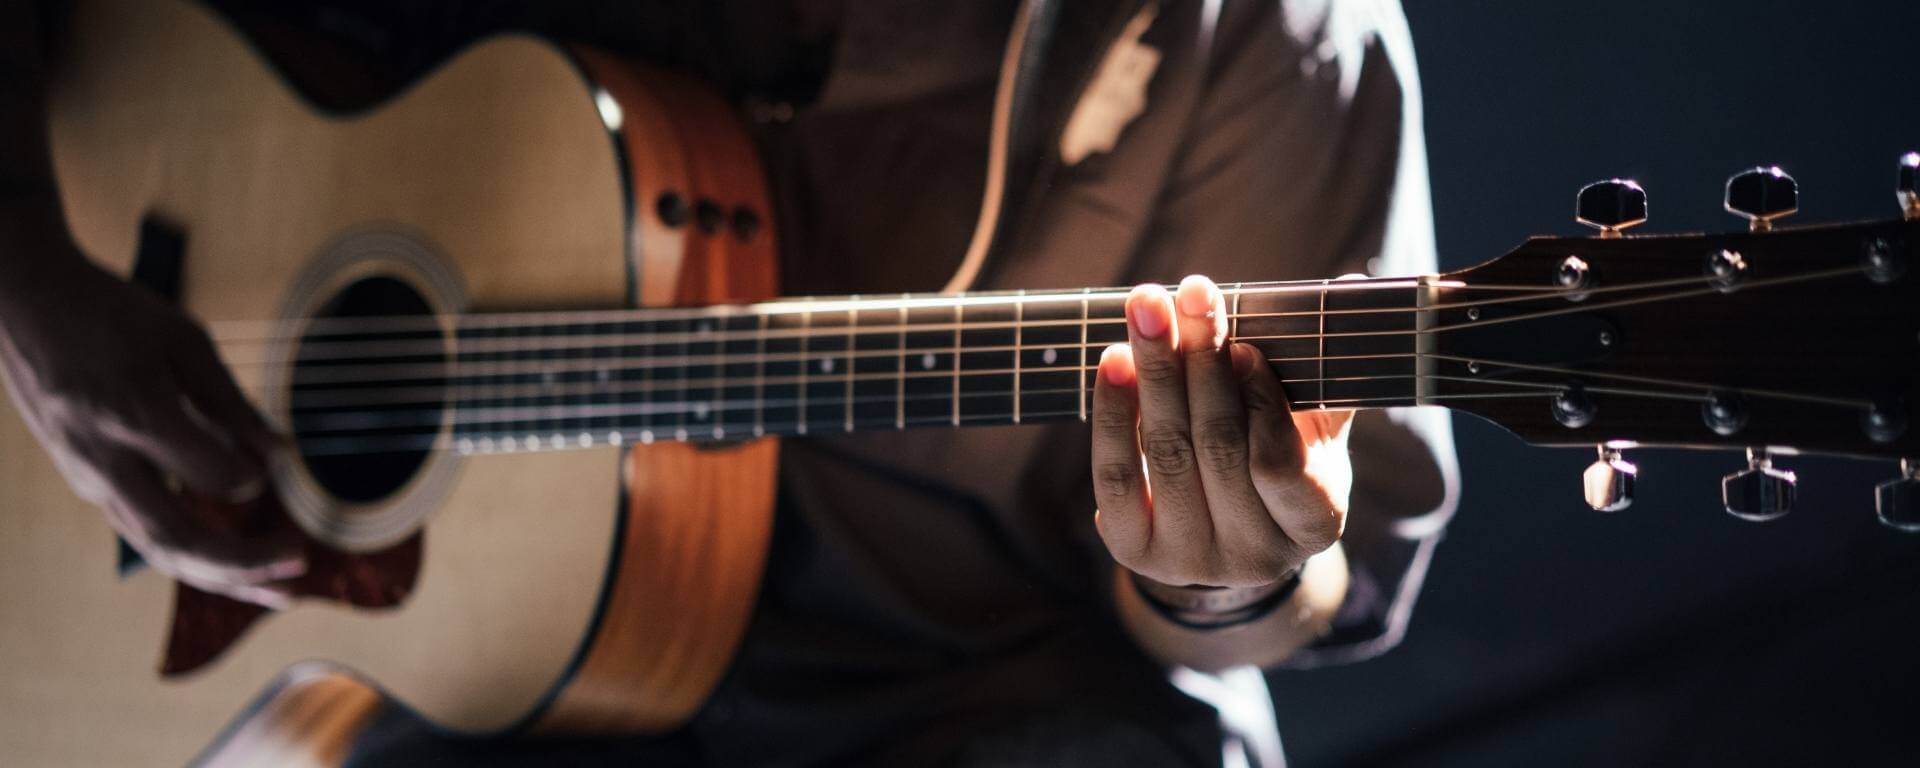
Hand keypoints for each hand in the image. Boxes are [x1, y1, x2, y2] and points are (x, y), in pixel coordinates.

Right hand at [0, 218, 303, 606]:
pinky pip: (145, 533)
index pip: (209, 474)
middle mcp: (105, 459)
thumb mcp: (183, 340)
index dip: (251, 476)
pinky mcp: (88, 484)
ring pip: (159, 548)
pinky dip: (196, 556)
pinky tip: (238, 566)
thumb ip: (232, 403)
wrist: (24, 304)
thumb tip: (284, 456)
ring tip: (282, 590)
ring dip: (224, 576)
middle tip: (301, 565)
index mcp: (134, 414)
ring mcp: (90, 478)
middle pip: (177, 538)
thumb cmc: (111, 313)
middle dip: (243, 564)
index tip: (277, 463)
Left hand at [1091, 275, 1353, 587]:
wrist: (1221, 531)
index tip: (1245, 347)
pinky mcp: (1134, 550)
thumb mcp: (1312, 428)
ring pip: (1166, 454)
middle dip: (1202, 362)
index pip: (1280, 465)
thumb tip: (1351, 284)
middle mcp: (1253, 556)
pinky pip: (1116, 475)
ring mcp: (1189, 559)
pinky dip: (1115, 413)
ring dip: (1154, 372)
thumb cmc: (1277, 461)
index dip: (1260, 403)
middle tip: (1192, 293)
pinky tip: (1114, 360)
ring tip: (1147, 307)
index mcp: (1313, 524)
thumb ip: (1324, 369)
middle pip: (1218, 447)